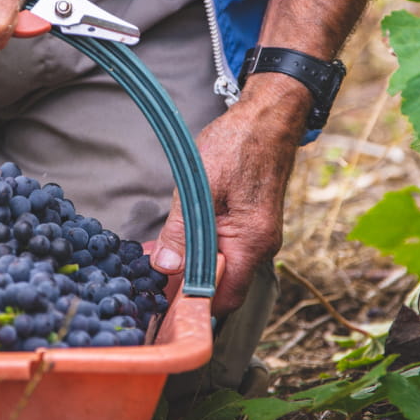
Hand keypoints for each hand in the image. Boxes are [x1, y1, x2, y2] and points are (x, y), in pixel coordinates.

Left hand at [150, 74, 309, 313]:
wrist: (267, 118)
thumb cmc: (237, 145)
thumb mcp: (200, 186)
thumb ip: (182, 230)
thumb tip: (166, 267)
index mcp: (252, 243)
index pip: (224, 298)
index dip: (192, 301)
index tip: (161, 295)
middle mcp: (261, 247)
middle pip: (222, 286)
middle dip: (187, 283)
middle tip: (152, 273)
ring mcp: (258, 236)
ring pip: (222, 266)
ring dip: (193, 263)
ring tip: (160, 253)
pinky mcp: (251, 225)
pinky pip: (226, 248)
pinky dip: (203, 248)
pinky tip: (180, 235)